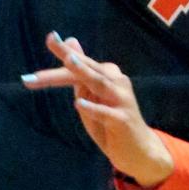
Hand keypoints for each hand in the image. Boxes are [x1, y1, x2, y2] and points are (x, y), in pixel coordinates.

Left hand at [23, 33, 173, 186]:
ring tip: (69, 61)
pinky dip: (92, 108)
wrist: (138, 152)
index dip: (64, 51)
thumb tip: (71, 40)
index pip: (81, 62)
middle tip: (51, 42)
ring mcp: (121, 100)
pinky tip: (79, 103)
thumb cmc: (109, 124)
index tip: (50, 38)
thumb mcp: (90, 97)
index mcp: (107, 75)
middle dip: (66, 58)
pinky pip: (105, 112)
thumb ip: (79, 73)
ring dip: (83, 71)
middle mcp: (116, 82)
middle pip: (87, 69)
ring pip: (99, 83)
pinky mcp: (123, 120)